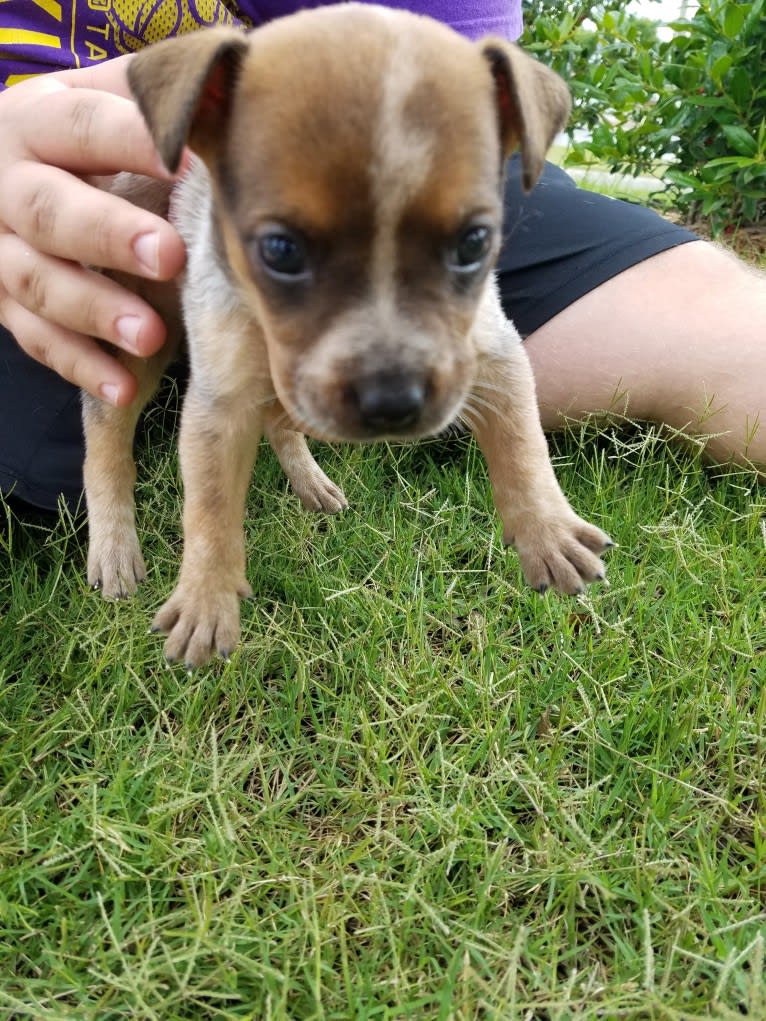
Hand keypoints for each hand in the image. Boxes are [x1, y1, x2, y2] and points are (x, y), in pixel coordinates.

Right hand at [0, 58, 186, 405]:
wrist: (1, 173)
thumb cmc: (79, 140)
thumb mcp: (97, 104)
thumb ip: (146, 101)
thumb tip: (230, 85)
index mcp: (34, 124)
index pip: (80, 127)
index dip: (130, 141)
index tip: (187, 159)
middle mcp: (7, 186)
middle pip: (51, 211)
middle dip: (110, 236)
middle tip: (169, 257)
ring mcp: (0, 250)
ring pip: (38, 283)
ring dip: (96, 313)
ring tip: (152, 337)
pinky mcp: (3, 303)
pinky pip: (35, 340)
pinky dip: (80, 366)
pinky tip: (124, 387)